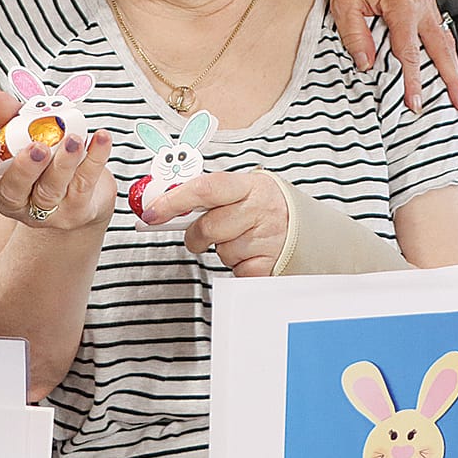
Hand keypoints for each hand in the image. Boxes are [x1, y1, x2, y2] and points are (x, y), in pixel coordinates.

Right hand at [0, 87, 114, 233]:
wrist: (84, 193)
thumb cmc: (46, 159)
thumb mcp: (27, 135)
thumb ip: (11, 116)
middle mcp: (15, 200)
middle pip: (12, 190)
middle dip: (24, 167)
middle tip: (37, 146)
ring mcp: (46, 211)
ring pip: (50, 190)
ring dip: (63, 163)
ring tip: (74, 139)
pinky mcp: (76, 212)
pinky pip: (84, 185)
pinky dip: (94, 159)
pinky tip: (101, 139)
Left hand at [147, 170, 287, 275]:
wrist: (306, 228)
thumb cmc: (262, 207)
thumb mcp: (242, 190)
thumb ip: (207, 195)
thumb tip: (160, 204)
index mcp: (248, 185)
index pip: (204, 188)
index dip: (173, 201)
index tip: (151, 213)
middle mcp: (259, 209)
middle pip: (208, 227)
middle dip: (196, 235)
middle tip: (201, 235)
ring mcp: (267, 238)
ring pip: (222, 252)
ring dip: (223, 251)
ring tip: (240, 240)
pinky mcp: (270, 265)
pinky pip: (236, 272)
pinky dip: (238, 267)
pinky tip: (250, 255)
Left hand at [322, 0, 457, 115]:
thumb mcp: (344, 7)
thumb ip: (356, 37)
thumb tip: (367, 64)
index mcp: (401, 5)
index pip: (410, 53)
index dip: (413, 81)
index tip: (416, 102)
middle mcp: (419, 3)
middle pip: (441, 49)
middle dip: (452, 79)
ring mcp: (426, 1)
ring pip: (447, 40)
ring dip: (454, 67)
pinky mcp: (425, 2)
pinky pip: (441, 30)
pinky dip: (448, 51)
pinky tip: (449, 66)